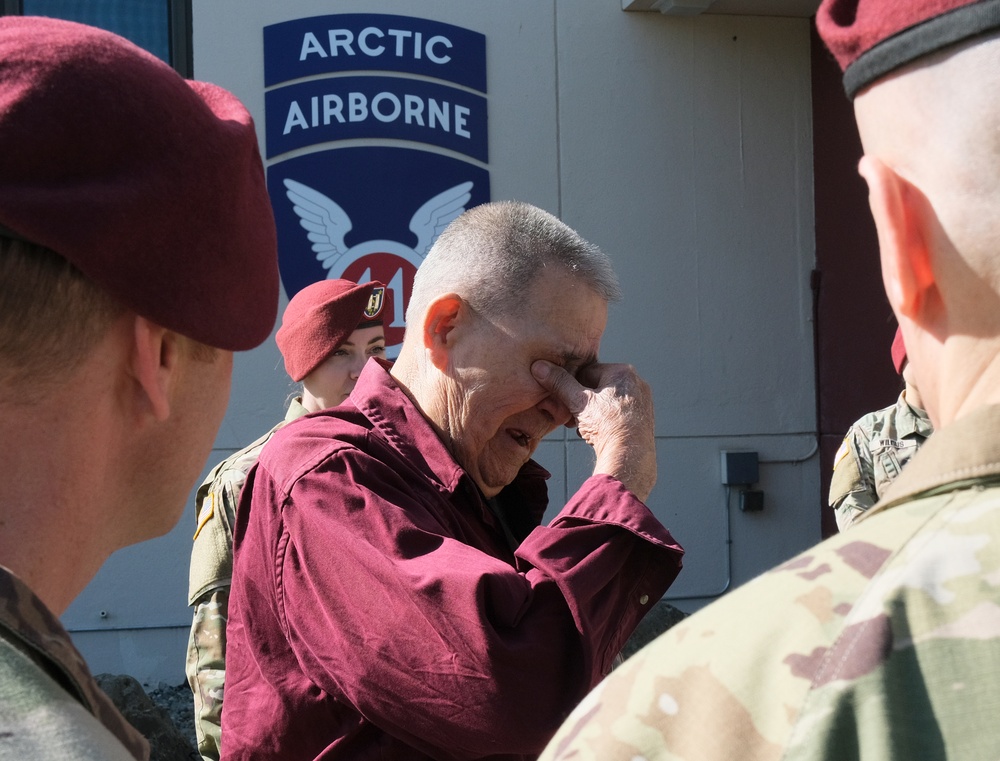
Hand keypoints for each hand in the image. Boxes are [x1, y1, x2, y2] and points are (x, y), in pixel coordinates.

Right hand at [532, 359, 656, 500]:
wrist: (630, 458)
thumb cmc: (607, 427)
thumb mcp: (578, 402)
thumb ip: (559, 383)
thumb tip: (540, 367)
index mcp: (623, 371)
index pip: (587, 371)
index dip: (572, 388)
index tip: (566, 403)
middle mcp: (636, 382)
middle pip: (597, 388)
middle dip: (582, 403)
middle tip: (573, 418)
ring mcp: (642, 401)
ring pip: (606, 402)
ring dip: (591, 414)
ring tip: (586, 428)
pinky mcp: (642, 418)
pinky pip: (617, 414)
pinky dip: (605, 422)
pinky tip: (598, 434)